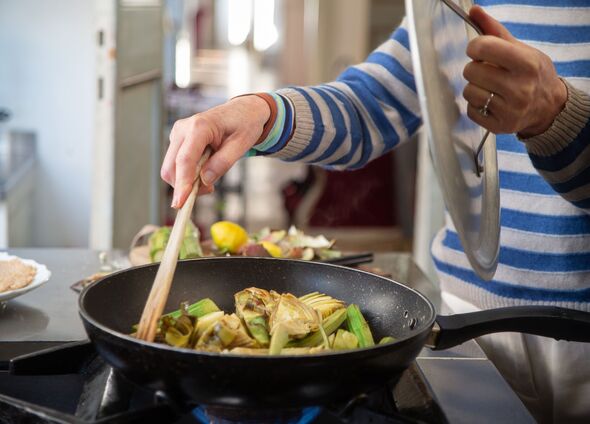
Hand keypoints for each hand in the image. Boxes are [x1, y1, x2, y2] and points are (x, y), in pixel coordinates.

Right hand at [161, 95, 269, 207]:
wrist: (242, 111)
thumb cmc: (244, 125)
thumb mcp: (242, 144)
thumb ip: (223, 163)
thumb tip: (205, 181)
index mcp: (200, 126)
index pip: (185, 160)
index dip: (182, 183)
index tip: (180, 203)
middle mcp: (183, 129)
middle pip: (171, 167)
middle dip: (184, 186)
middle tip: (209, 189)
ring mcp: (178, 134)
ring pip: (171, 168)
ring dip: (186, 181)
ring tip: (210, 177)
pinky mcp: (178, 141)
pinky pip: (176, 165)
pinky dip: (187, 175)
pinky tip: (204, 170)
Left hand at [462, 6, 566, 137]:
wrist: (548, 107)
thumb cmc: (531, 74)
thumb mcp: (520, 49)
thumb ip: (494, 31)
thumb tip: (473, 11)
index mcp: (527, 64)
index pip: (484, 48)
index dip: (475, 47)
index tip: (479, 50)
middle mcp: (520, 88)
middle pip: (471, 71)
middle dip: (474, 68)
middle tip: (486, 71)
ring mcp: (510, 110)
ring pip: (468, 92)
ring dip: (474, 87)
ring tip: (489, 87)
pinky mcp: (499, 126)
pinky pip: (470, 110)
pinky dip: (476, 105)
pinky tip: (490, 102)